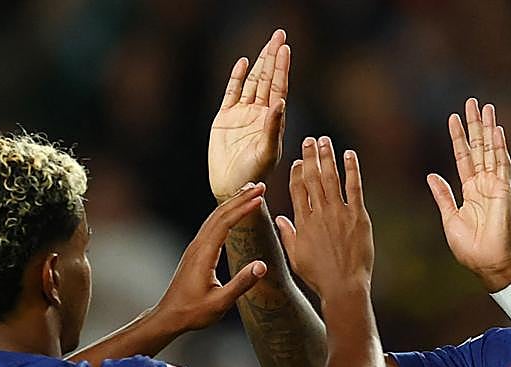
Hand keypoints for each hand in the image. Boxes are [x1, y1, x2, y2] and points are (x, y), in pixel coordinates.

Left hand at [152, 184, 268, 332]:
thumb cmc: (193, 312)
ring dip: (233, 203)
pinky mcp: (196, 252)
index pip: (225, 223)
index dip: (243, 208)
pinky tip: (233, 213)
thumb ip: (241, 284)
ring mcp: (195, 248)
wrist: (169, 316)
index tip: (260, 198)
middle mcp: (198, 246)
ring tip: (250, 192)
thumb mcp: (220, 303)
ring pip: (215, 218)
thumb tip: (262, 266)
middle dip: (240, 198)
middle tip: (260, 186)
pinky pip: (212, 226)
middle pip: (219, 214)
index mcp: (204, 255)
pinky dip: (226, 214)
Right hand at [208, 30, 289, 201]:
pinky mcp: (225, 118)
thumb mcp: (267, 152)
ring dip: (259, 63)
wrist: (233, 187)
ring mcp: (242, 114)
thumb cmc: (254, 174)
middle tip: (280, 35)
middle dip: (273, 57)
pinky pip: (232, 92)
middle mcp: (259, 114)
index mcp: (273, 120)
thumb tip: (280, 102)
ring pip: (252, 82)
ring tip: (267, 43)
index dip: (282, 68)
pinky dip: (236, 77)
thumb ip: (273, 128)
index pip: (279, 88)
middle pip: (267, 79)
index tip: (285, 49)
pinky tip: (243, 62)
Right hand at [276, 137, 373, 297]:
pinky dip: (352, 169)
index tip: (298, 160)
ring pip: (331, 178)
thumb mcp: (296, 257)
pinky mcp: (358, 217)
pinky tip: (349, 155)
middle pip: (312, 178)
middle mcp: (319, 213)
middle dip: (310, 156)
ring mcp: (339, 213)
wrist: (343, 286)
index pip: (297, 189)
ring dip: (327, 157)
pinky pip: (354, 187)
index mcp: (302, 222)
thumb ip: (288, 235)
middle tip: (309, 140)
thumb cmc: (319, 276)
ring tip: (325, 141)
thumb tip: (280, 219)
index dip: (297, 171)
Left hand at [427, 98, 510, 290]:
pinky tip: (496, 130)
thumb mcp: (449, 217)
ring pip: (491, 151)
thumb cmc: (470, 247)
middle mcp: (484, 184)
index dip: (459, 138)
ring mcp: (495, 186)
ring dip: (488, 129)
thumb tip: (431, 175)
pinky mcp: (503, 191)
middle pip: (478, 148)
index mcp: (470, 191)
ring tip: (485, 107)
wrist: (487, 264)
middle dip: (475, 125)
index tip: (453, 118)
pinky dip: (499, 147)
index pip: (463, 158)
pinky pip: (502, 165)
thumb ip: (443, 195)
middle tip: (472, 102)